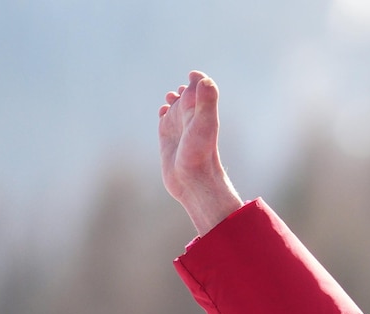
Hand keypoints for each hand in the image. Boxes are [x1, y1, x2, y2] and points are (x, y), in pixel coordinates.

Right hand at [159, 71, 243, 235]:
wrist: (193, 181)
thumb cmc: (200, 154)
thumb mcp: (204, 124)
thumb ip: (206, 102)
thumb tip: (204, 79)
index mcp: (200, 110)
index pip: (202, 86)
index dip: (198, 79)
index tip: (192, 76)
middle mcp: (190, 118)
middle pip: (188, 95)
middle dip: (184, 90)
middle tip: (179, 92)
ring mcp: (178, 128)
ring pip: (176, 107)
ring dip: (173, 100)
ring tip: (171, 98)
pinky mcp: (167, 139)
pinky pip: (165, 120)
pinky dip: (163, 113)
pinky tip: (163, 113)